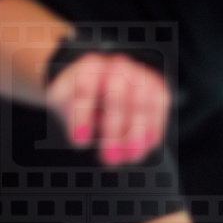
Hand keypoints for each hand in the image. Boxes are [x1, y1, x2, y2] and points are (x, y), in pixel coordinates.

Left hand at [47, 53, 168, 164]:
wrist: (95, 83)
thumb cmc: (78, 94)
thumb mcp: (63, 101)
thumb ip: (71, 115)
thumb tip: (83, 136)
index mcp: (89, 66)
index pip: (85, 88)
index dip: (82, 116)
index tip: (79, 141)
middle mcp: (116, 67)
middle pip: (116, 95)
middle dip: (114, 130)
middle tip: (109, 156)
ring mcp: (137, 74)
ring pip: (141, 102)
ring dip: (136, 133)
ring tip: (129, 156)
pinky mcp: (155, 86)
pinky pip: (159, 106)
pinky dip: (154, 129)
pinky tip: (145, 146)